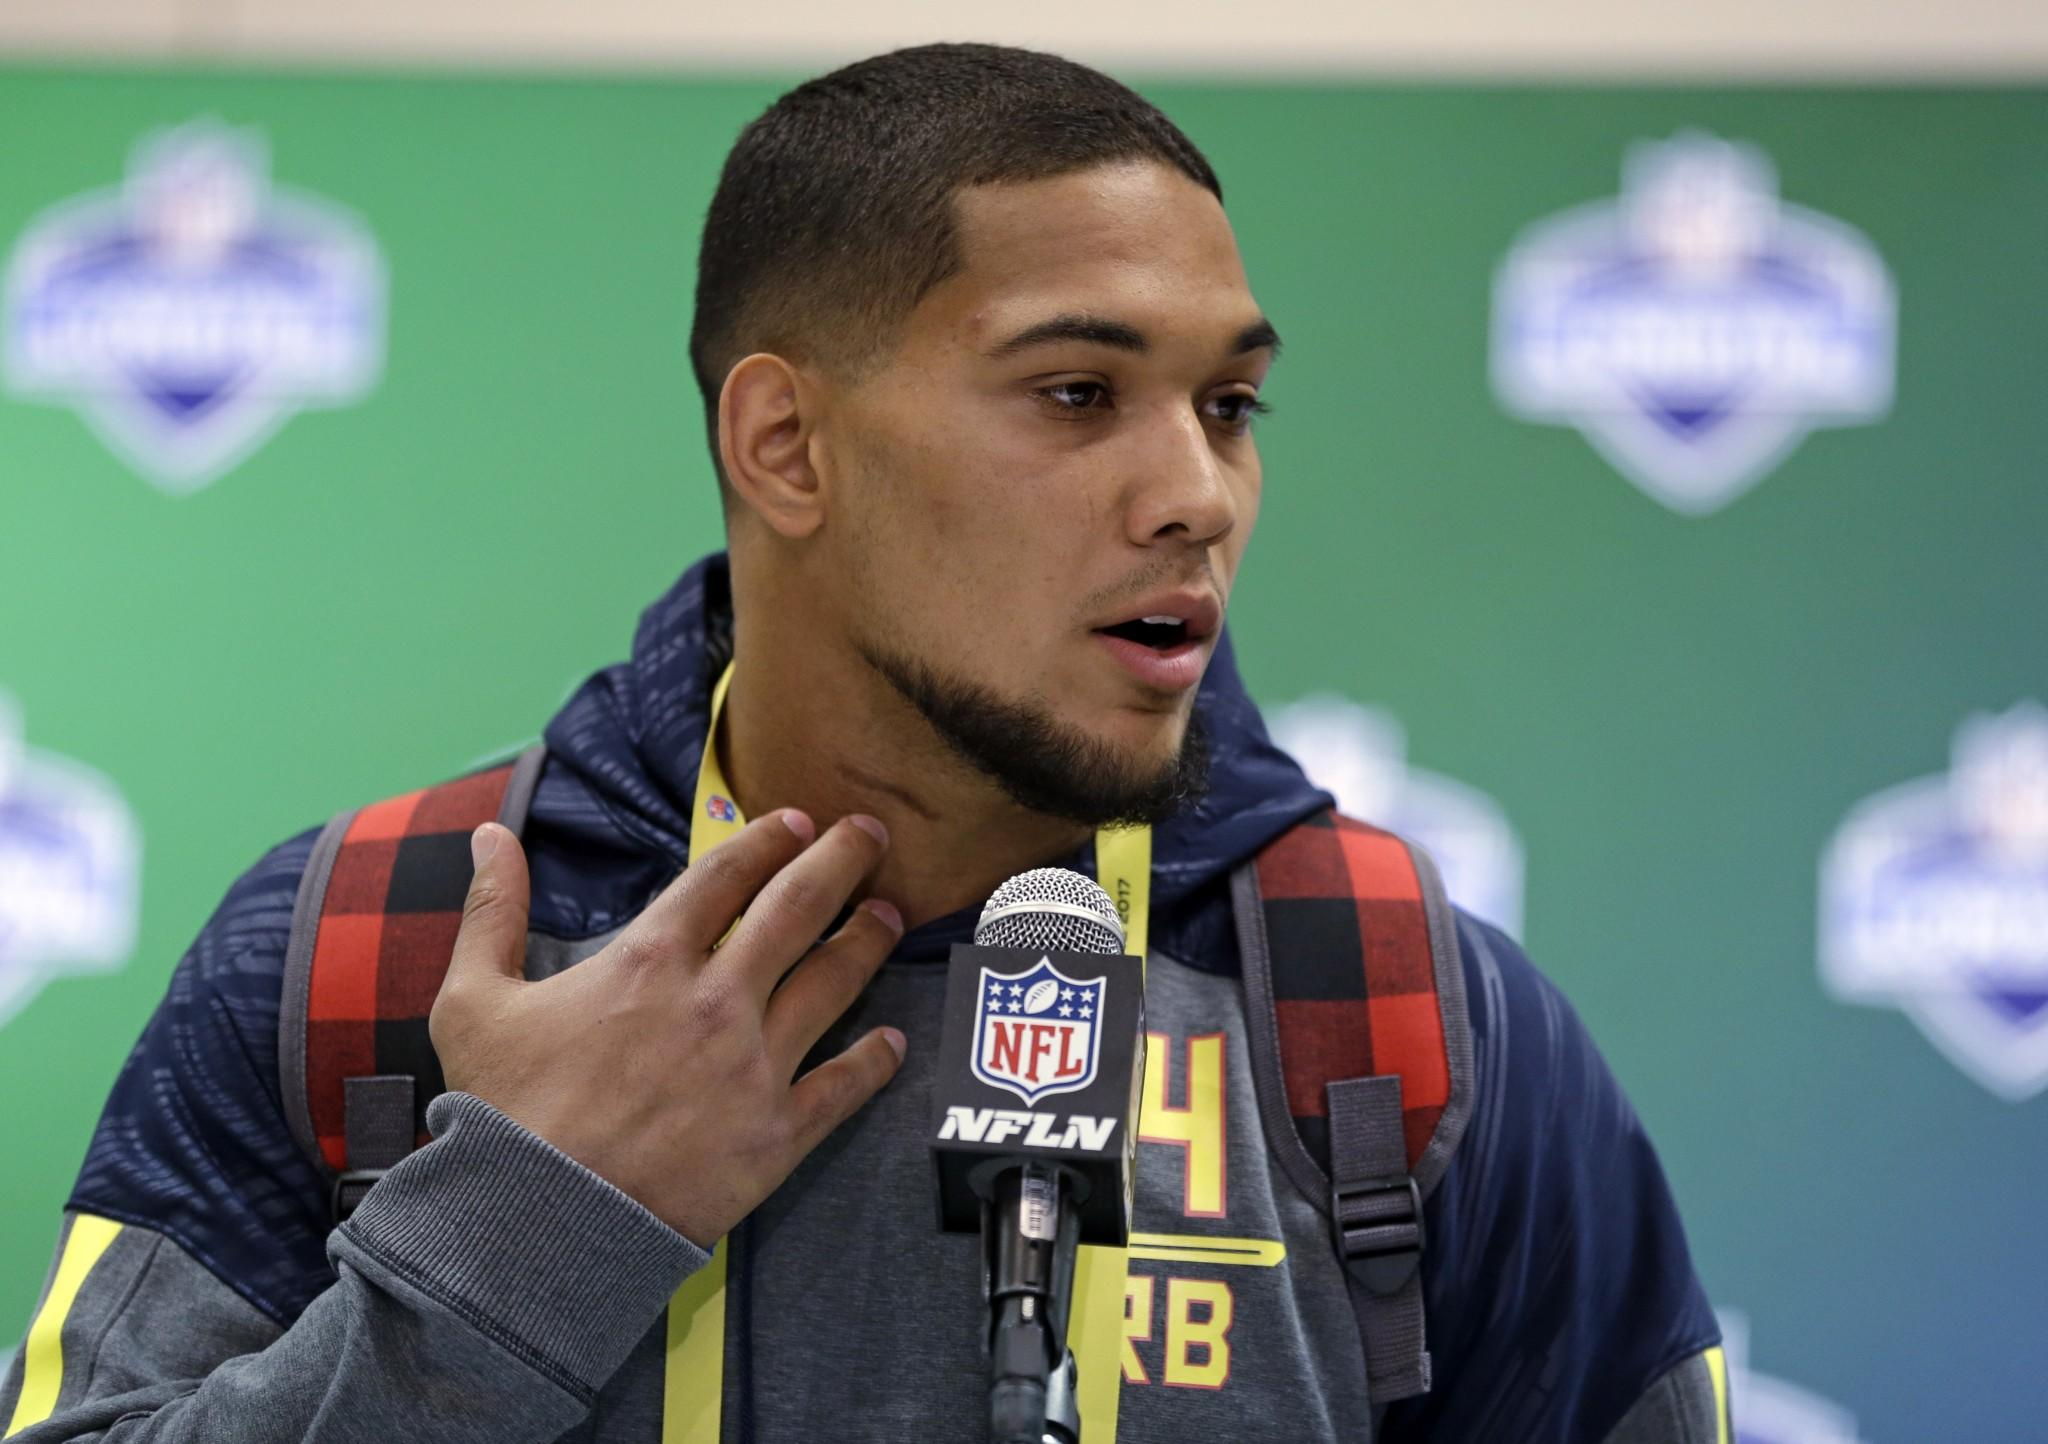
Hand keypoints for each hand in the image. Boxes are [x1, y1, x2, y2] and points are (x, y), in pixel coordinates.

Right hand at [428, 809, 906, 1245]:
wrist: (537, 1223)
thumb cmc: (504, 1112)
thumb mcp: (476, 1001)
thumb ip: (492, 910)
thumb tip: (487, 835)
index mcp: (650, 961)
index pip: (724, 876)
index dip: (764, 840)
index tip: (793, 821)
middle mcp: (716, 1000)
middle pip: (798, 910)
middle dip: (841, 859)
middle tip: (871, 833)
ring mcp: (755, 1065)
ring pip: (833, 983)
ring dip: (867, 941)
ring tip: (890, 915)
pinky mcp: (777, 1131)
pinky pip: (843, 1085)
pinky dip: (876, 1061)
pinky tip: (896, 1042)